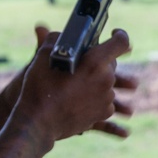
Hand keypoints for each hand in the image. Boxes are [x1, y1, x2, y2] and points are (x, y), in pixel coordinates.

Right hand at [16, 27, 132, 143]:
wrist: (37, 123)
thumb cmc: (39, 88)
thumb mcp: (42, 57)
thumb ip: (53, 39)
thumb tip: (59, 35)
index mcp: (95, 62)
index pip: (120, 42)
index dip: (119, 35)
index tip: (114, 34)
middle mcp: (105, 80)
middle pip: (110, 63)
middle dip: (99, 61)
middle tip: (81, 64)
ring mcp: (106, 99)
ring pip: (106, 83)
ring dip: (96, 81)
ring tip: (76, 85)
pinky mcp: (101, 114)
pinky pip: (104, 101)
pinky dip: (95, 99)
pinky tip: (80, 99)